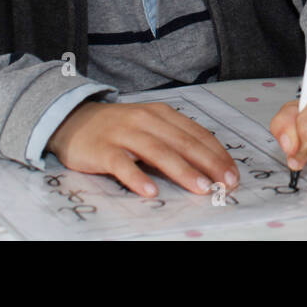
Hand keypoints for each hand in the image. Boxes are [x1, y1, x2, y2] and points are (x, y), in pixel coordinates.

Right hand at [46, 100, 238, 197]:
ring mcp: (124, 133)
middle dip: (208, 163)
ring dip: (182, 171)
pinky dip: (137, 178)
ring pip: (158, 152)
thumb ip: (174, 139)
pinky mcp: (103, 150)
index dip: (217, 153)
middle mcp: (146, 120)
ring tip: (202, 188)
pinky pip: (122, 165)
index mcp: (162, 114)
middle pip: (182, 142)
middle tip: (226, 183)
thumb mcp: (150, 125)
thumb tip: (208, 164)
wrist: (73, 119)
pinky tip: (151, 192)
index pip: (196, 134)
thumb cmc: (119, 127)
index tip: (233, 173)